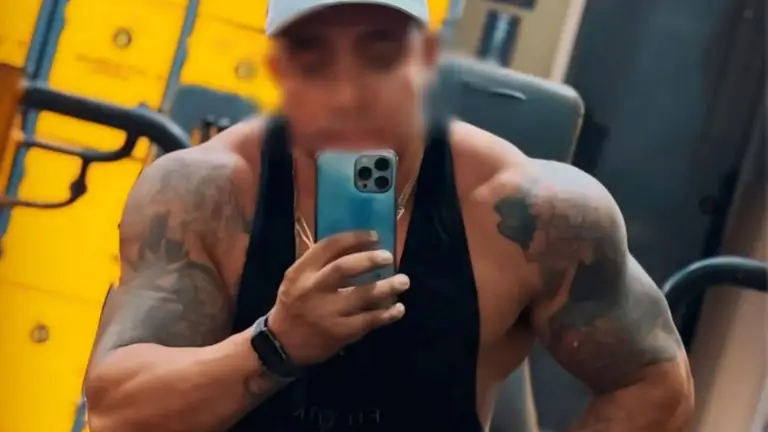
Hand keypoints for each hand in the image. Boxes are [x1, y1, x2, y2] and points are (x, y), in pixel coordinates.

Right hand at [267, 231, 408, 365]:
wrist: (281, 344)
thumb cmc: (294, 305)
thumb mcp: (297, 280)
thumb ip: (320, 264)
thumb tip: (358, 246)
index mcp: (301, 272)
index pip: (328, 246)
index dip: (354, 238)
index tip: (374, 236)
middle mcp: (312, 289)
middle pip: (344, 268)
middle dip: (369, 260)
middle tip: (388, 256)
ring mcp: (326, 313)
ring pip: (361, 295)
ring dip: (386, 287)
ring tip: (403, 281)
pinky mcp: (339, 333)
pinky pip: (368, 320)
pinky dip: (386, 314)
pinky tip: (399, 309)